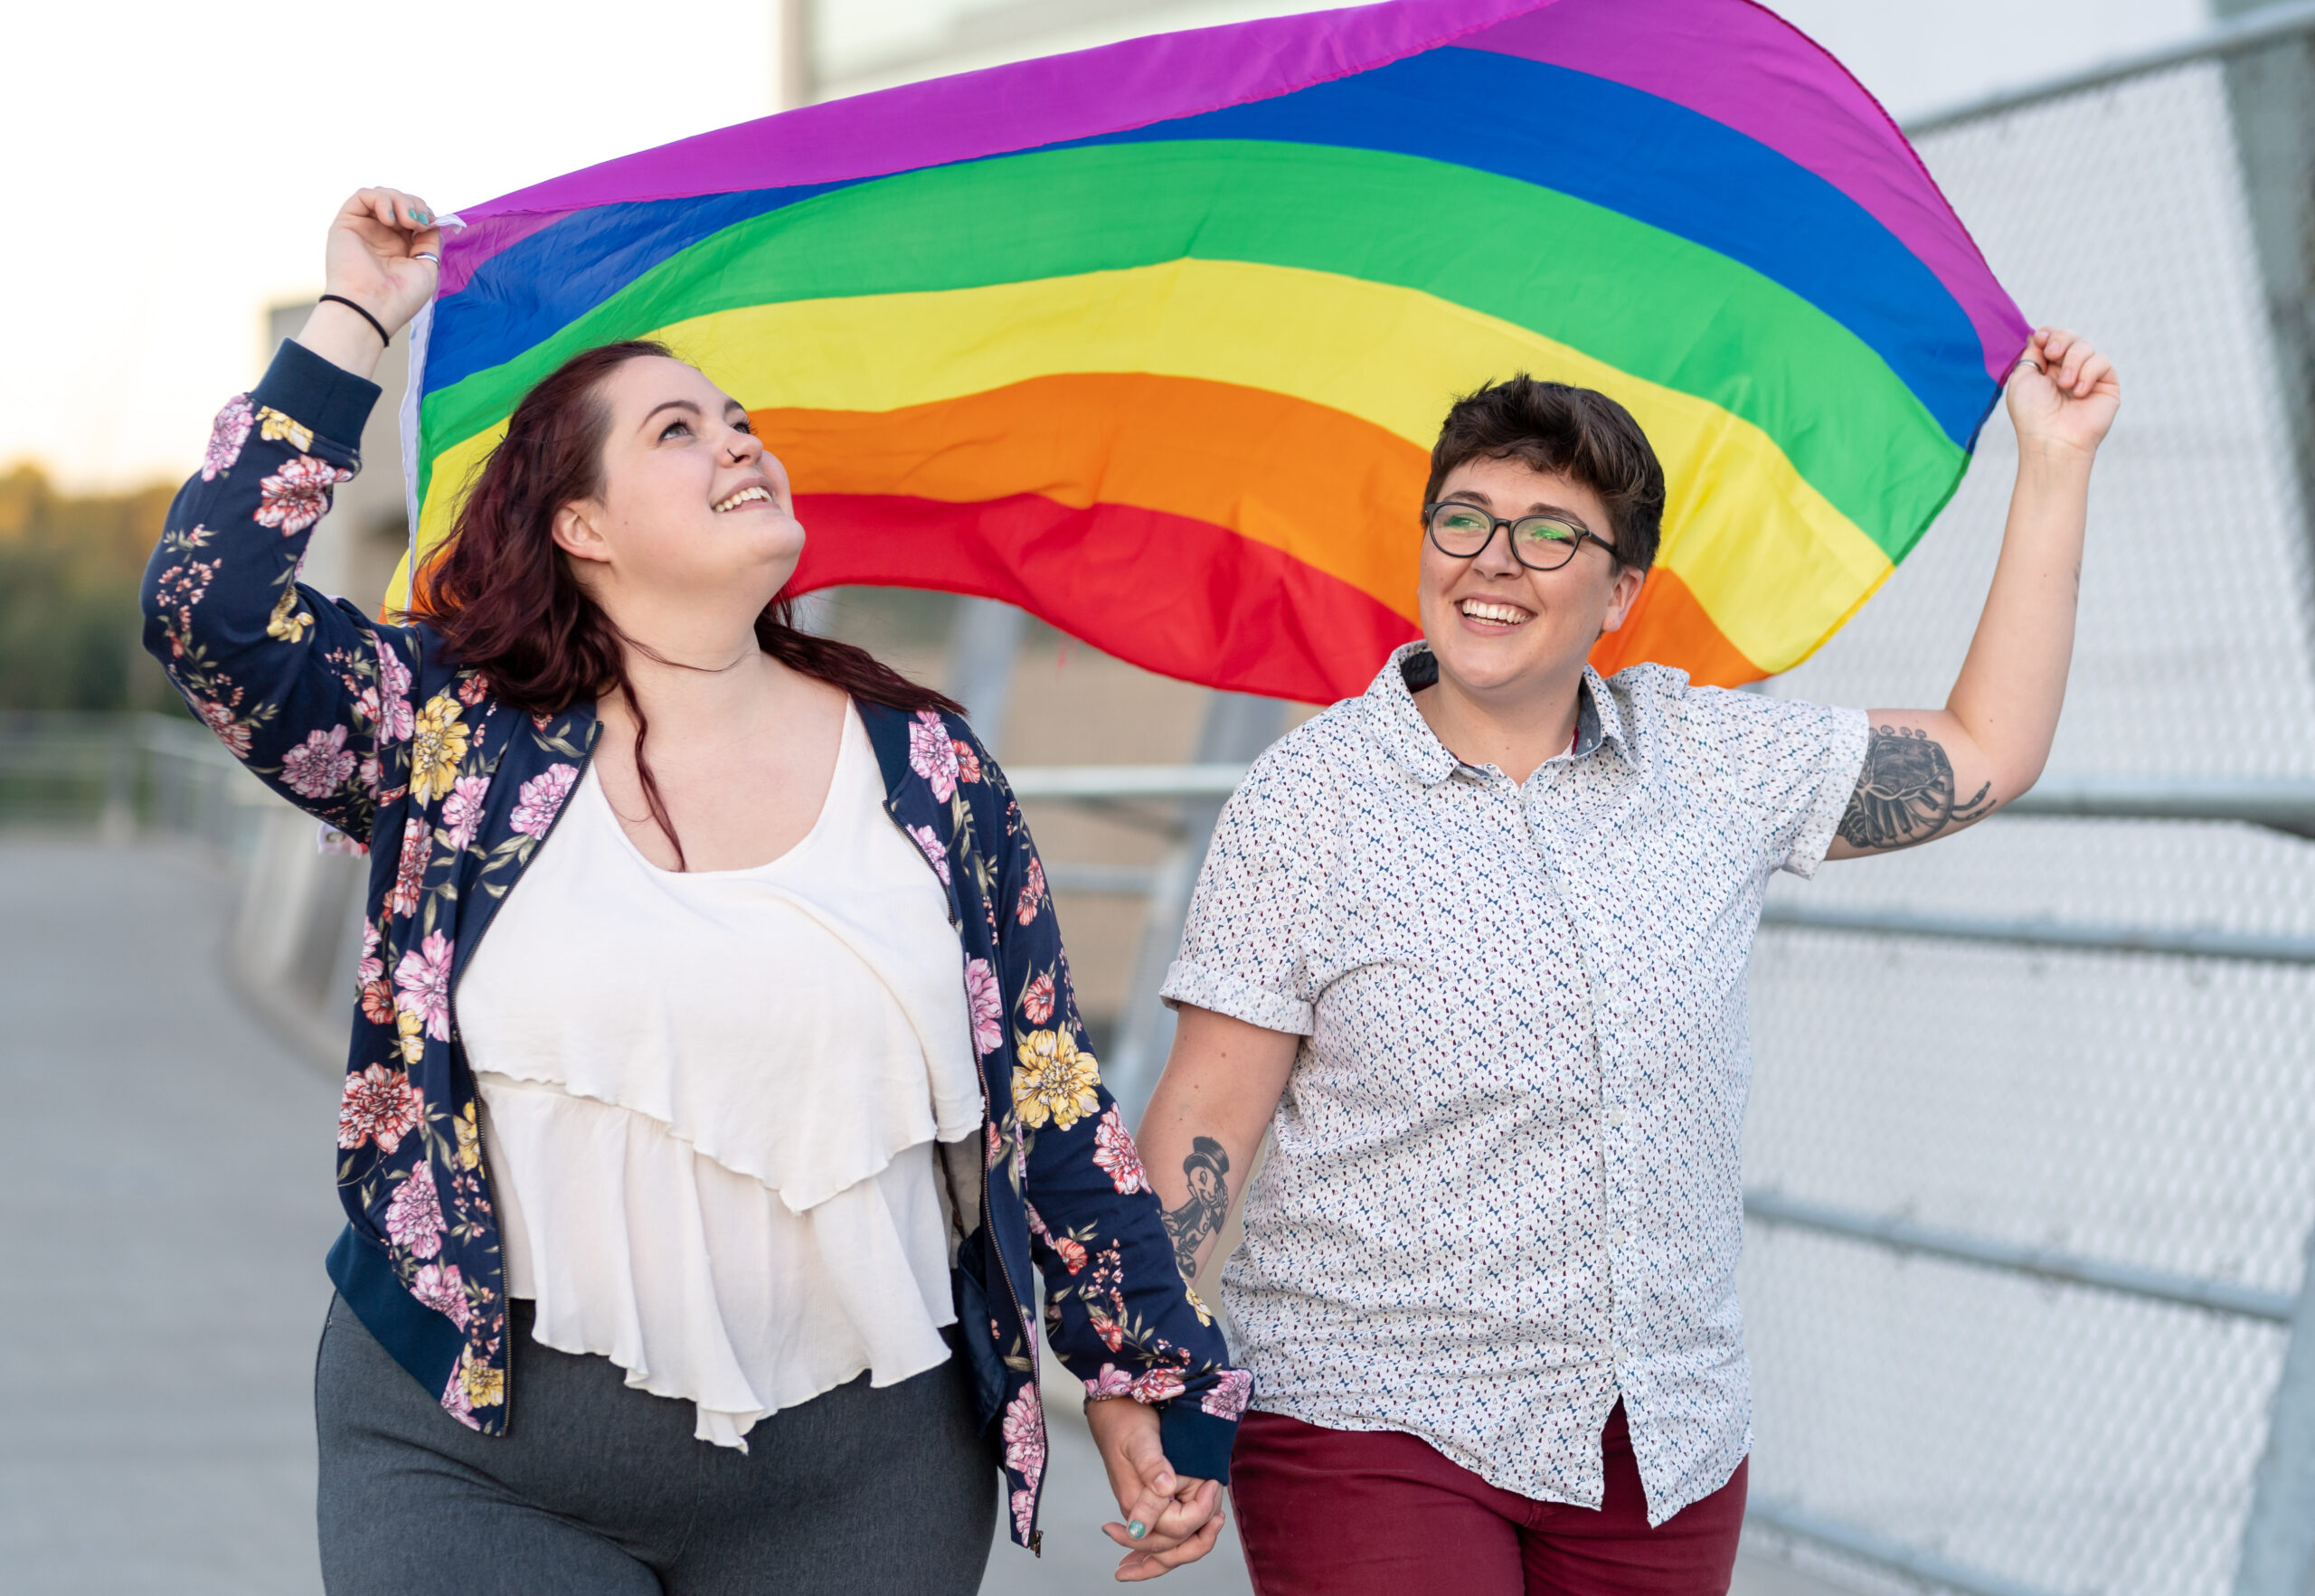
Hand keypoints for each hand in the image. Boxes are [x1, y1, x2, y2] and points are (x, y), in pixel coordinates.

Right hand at [296, 188, 441, 378]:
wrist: (373, 307)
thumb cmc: (400, 296)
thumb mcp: (426, 267)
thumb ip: (429, 242)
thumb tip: (431, 221)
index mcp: (399, 247)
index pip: (413, 216)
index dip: (424, 213)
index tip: (431, 224)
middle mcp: (380, 235)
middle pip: (399, 202)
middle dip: (414, 205)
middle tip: (419, 223)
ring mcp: (363, 228)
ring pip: (382, 195)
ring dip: (400, 201)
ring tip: (407, 222)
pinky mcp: (346, 223)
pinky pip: (363, 196)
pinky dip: (381, 200)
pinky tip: (390, 220)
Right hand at [1084, 1397, 1224, 1581]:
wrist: (1112, 1411)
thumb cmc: (1125, 1421)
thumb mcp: (1140, 1439)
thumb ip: (1151, 1465)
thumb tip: (1166, 1489)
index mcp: (1135, 1502)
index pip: (1174, 1528)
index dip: (1199, 1512)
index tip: (1210, 1483)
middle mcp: (1138, 1512)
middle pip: (1171, 1547)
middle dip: (1200, 1539)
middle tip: (1219, 1518)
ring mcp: (1143, 1509)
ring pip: (1170, 1544)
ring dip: (1194, 1543)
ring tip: (1215, 1523)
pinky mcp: (1150, 1501)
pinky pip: (1167, 1532)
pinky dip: (1182, 1540)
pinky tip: (1200, 1532)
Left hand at [2004, 326, 2118, 461]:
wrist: (2052, 439)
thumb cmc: (2032, 414)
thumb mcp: (2022, 378)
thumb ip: (2031, 354)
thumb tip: (2038, 334)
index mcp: (2046, 370)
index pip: (2052, 339)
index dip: (2049, 334)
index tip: (2041, 338)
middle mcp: (2067, 371)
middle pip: (2070, 336)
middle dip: (2061, 339)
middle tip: (2052, 355)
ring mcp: (2087, 377)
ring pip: (2085, 346)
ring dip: (2073, 361)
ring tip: (2065, 385)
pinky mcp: (2106, 384)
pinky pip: (2101, 361)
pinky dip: (2088, 372)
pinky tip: (2079, 393)